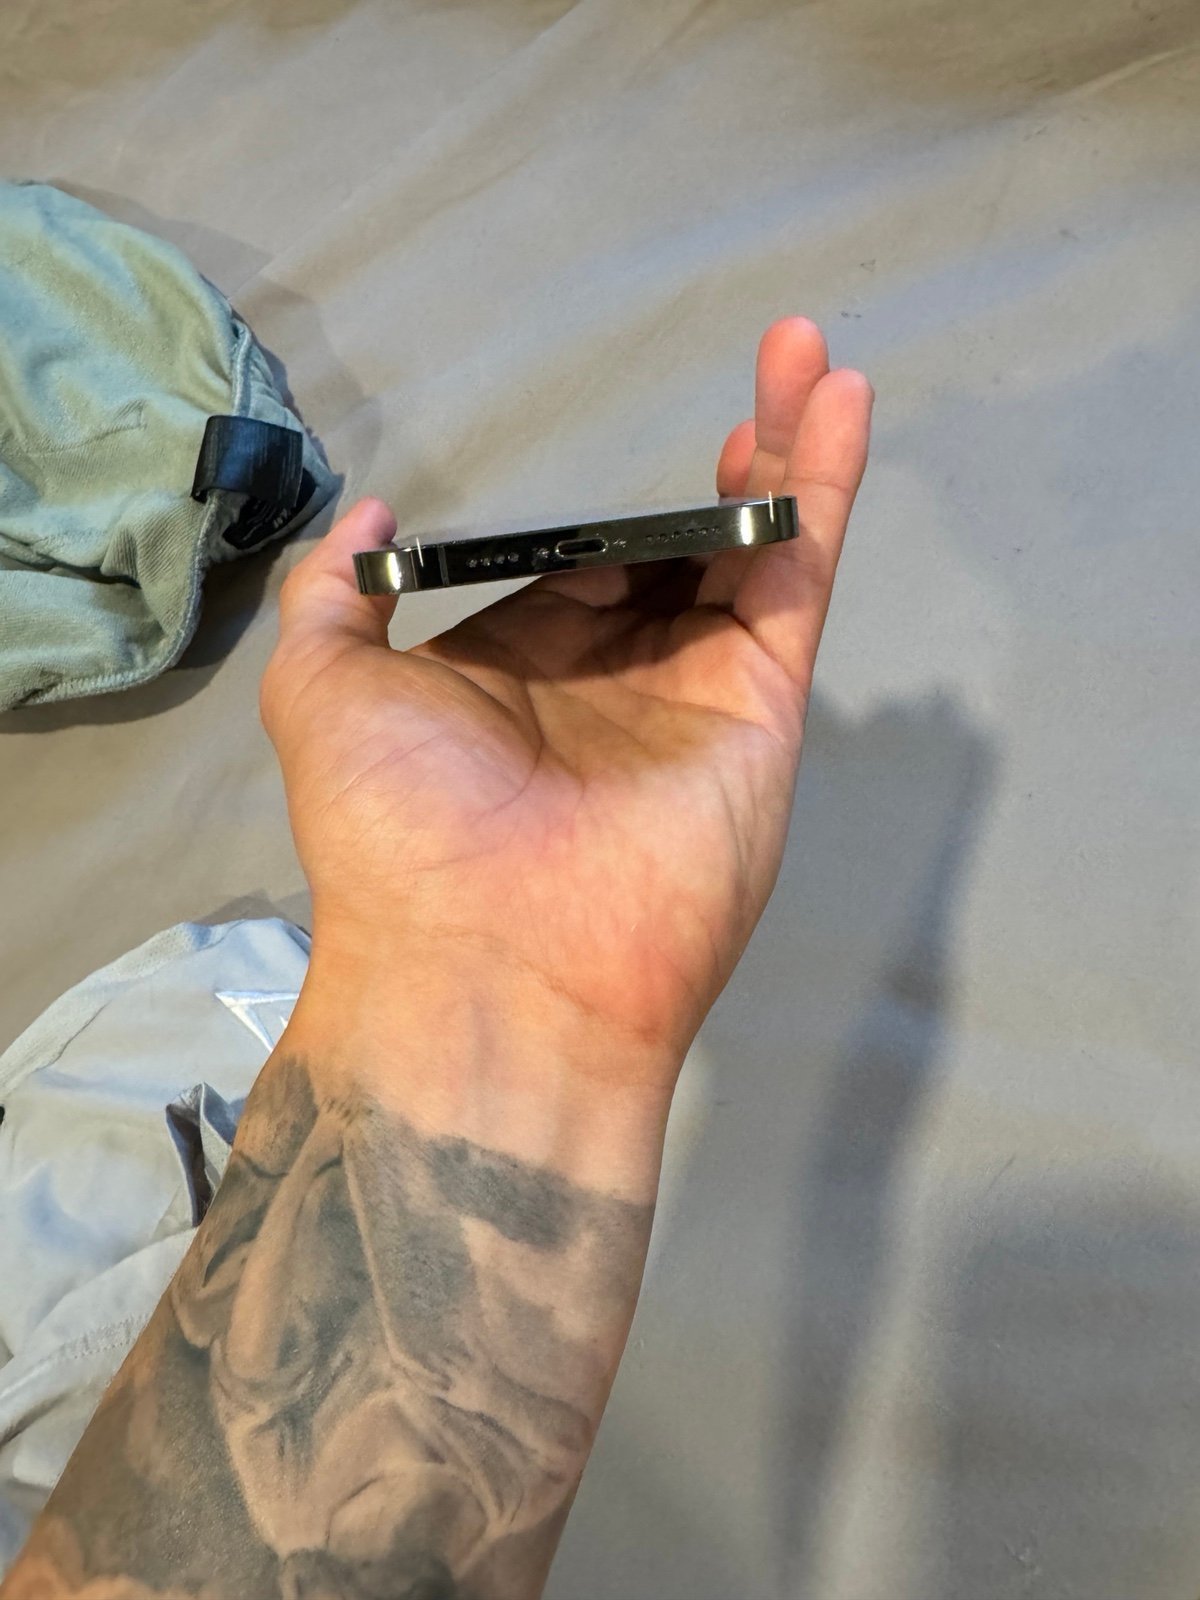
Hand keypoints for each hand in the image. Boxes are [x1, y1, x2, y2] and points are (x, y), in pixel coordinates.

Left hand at [260, 318, 871, 1098]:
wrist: (489, 964)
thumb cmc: (395, 829)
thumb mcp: (319, 691)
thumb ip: (334, 597)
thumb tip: (367, 519)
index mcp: (520, 680)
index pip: (581, 579)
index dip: (607, 527)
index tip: (614, 487)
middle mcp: (616, 684)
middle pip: (684, 554)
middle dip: (725, 469)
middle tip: (765, 366)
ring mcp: (696, 695)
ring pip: (754, 553)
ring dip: (787, 455)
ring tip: (811, 354)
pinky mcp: (761, 707)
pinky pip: (798, 585)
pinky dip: (824, 497)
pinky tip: (839, 406)